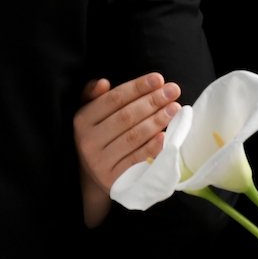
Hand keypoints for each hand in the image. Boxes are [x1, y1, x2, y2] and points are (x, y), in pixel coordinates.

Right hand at [74, 72, 181, 226]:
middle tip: (174, 91)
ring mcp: (100, 162)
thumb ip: (95, 96)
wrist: (91, 178)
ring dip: (157, 121)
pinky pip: (136, 160)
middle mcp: (88, 141)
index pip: (113, 99)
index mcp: (82, 120)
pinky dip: (152, 147)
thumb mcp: (91, 114)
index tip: (159, 79)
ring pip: (133, 137)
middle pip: (126, 117)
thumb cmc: (99, 136)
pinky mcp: (113, 179)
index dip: (138, 87)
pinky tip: (166, 135)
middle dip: (152, 101)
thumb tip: (103, 82)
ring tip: (175, 108)